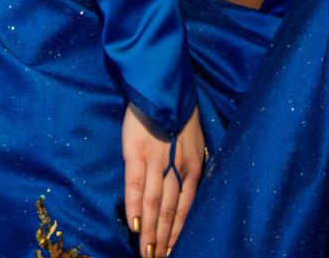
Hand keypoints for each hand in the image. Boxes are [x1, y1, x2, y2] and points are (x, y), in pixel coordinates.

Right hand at [122, 104, 203, 256]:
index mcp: (193, 166)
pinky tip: (135, 226)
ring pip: (155, 203)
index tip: (172, 251)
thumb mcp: (193, 142)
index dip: (179, 231)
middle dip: (164, 238)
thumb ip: (187, 167)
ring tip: (147, 253)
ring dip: (151, 231)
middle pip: (171, 211)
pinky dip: (136, 207)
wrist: (162, 86)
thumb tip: (183, 193)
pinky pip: (136, 185)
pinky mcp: (135, 153)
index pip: (186, 207)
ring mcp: (156, 161)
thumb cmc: (178, 114)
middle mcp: (177, 167)